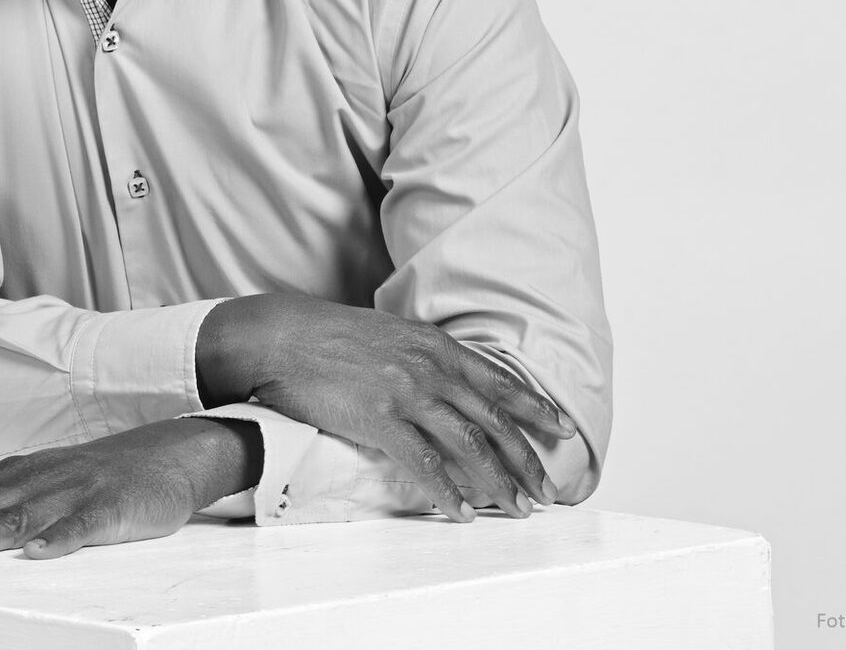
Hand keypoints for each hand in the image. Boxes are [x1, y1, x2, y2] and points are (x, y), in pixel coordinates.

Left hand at [0, 417, 260, 559]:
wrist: (164, 456)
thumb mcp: (26, 477)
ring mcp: (74, 492)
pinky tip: (37, 555)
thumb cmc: (90, 476)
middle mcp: (37, 480)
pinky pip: (83, 526)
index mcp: (14, 476)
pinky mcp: (110, 507)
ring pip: (23, 515)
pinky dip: (59, 539)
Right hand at [196, 293, 574, 521]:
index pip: (499, 382)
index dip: (535, 410)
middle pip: (493, 421)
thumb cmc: (327, 336)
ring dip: (498, 482)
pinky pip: (424, 464)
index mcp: (435, 346)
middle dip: (526, 459)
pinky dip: (448, 492)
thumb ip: (423, 356)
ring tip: (515, 509)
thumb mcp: (389, 334)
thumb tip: (445, 382)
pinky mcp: (379, 420)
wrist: (282, 335)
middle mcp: (430, 368)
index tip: (563, 432)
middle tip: (546, 491)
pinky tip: (461, 512)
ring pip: (469, 445)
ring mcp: (407, 393)